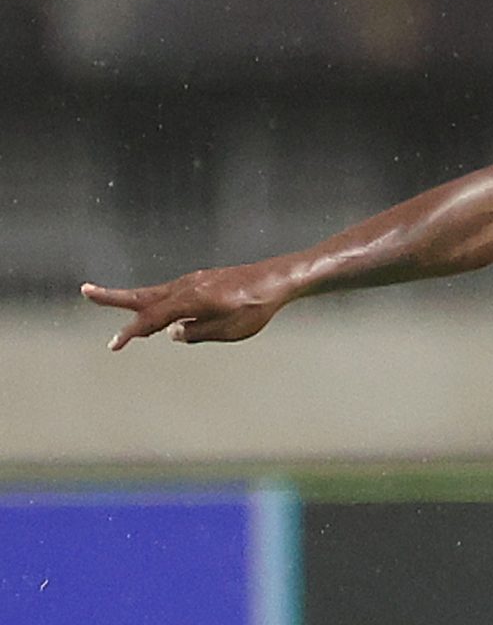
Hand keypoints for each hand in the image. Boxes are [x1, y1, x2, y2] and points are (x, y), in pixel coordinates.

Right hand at [81, 264, 292, 349]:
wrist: (276, 280)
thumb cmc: (256, 308)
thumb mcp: (230, 331)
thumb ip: (198, 333)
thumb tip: (172, 333)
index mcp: (191, 301)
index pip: (152, 319)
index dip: (132, 332)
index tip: (114, 345)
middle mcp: (186, 287)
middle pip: (142, 295)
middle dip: (112, 296)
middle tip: (84, 291)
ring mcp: (192, 281)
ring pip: (154, 293)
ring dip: (131, 299)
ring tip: (106, 298)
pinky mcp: (200, 281)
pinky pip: (171, 294)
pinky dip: (156, 302)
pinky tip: (157, 312)